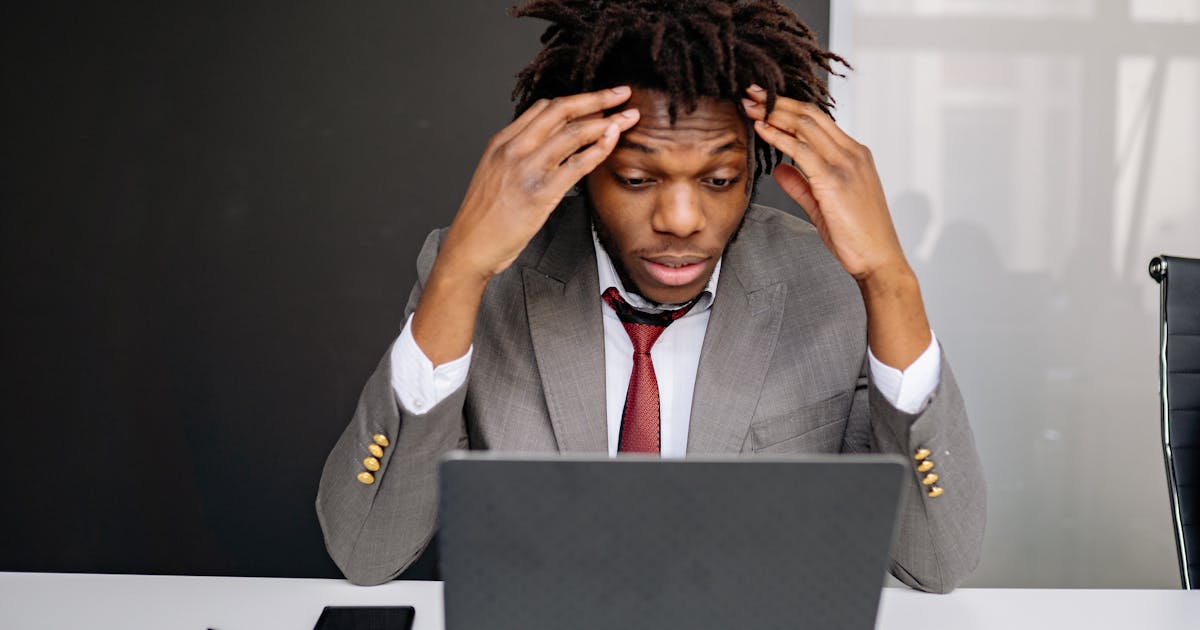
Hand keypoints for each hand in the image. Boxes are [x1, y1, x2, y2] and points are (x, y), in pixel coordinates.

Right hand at [437, 86, 640, 282]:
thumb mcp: (495, 175)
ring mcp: (527, 169)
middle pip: (561, 110)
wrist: (469, 247)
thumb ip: (518, 156)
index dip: (575, 101)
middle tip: (622, 93)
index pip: (543, 108)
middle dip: (597, 98)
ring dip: (607, 120)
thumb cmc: (484, 218)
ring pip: (573, 132)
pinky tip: (614, 141)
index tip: (597, 101)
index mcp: (501, 142)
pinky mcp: (541, 193)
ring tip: (629, 116)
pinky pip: (577, 164)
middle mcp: (514, 149)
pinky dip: (600, 148)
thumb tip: (548, 147)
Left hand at [741, 85, 906, 283]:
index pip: (819, 120)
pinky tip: (761, 129)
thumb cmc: (856, 236)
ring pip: (806, 125)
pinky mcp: (834, 179)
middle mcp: (852, 153)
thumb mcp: (822, 205)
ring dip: (774, 113)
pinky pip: (801, 150)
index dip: (789, 107)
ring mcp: (846, 164)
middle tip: (752, 92)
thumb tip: (779, 169)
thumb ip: (800, 184)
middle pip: (811, 115)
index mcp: (855, 155)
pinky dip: (778, 136)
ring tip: (750, 104)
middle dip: (778, 101)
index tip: (765, 101)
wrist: (878, 259)